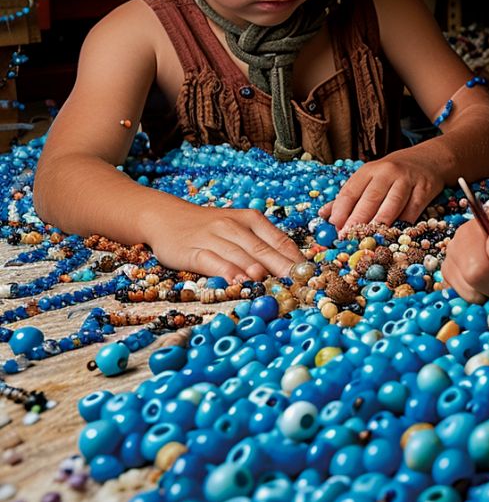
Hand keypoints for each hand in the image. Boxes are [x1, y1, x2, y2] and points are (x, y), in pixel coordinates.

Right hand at [145, 204, 303, 280]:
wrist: (166, 217)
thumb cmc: (210, 227)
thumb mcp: (239, 228)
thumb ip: (261, 245)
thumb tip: (290, 268)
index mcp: (251, 219)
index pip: (279, 240)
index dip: (296, 259)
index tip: (310, 276)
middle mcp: (234, 225)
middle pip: (264, 249)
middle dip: (284, 268)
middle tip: (301, 285)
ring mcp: (213, 237)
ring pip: (240, 255)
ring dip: (259, 270)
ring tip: (275, 284)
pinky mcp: (192, 250)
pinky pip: (213, 261)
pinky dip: (227, 272)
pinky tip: (239, 282)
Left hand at [320, 155, 443, 229]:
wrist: (426, 160)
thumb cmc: (391, 175)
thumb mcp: (368, 179)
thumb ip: (347, 198)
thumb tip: (323, 215)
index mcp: (368, 170)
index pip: (351, 190)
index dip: (341, 210)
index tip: (335, 227)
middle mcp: (387, 172)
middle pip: (370, 198)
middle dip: (358, 219)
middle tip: (349, 237)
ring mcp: (407, 180)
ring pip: (392, 204)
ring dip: (380, 223)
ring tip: (369, 238)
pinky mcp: (424, 190)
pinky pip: (412, 210)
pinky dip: (402, 224)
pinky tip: (393, 235)